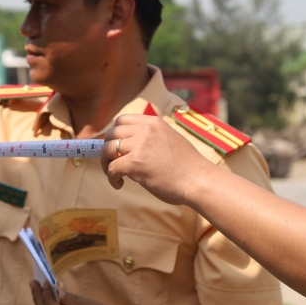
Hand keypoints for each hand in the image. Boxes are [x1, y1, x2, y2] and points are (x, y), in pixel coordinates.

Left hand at [101, 115, 218, 205]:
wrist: (198, 180)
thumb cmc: (187, 167)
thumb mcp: (170, 140)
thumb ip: (151, 139)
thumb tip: (129, 149)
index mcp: (154, 122)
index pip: (122, 120)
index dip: (114, 134)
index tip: (115, 147)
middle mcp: (145, 130)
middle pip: (111, 133)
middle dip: (107, 149)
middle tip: (113, 163)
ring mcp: (140, 145)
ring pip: (107, 149)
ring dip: (107, 164)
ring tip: (116, 176)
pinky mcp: (135, 162)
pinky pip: (112, 168)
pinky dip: (111, 178)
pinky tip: (119, 184)